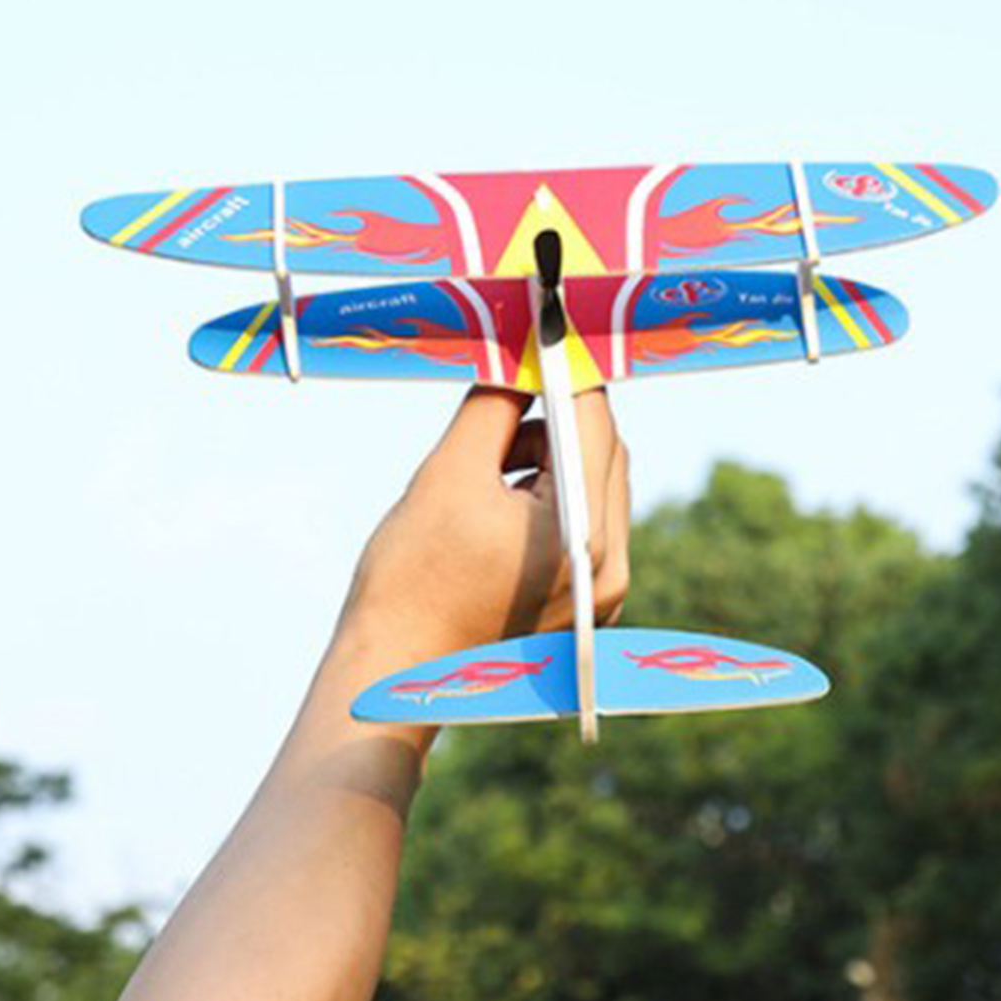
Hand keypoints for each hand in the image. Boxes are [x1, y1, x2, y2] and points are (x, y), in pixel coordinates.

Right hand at [336, 386, 630, 663]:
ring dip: (549, 458)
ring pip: (593, 487)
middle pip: (604, 455)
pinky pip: (582, 524)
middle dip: (558, 416)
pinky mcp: (582, 604)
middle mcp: (608, 568)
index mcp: (583, 537)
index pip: (594, 425)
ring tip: (485, 471)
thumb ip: (493, 407)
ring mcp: (599, 593)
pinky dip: (549, 497)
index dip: (569, 370)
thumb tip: (519, 357)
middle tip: (504, 396)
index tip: (544, 329)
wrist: (392, 670)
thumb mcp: (448, 474)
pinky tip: (495, 506)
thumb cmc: (410, 577)